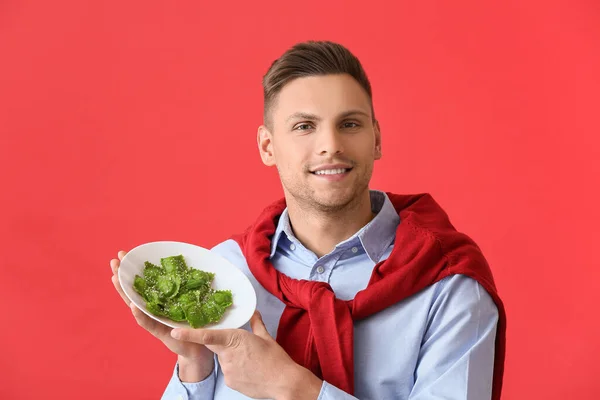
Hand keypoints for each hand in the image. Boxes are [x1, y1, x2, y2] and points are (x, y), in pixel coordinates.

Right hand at [110, 250, 213, 380]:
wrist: (197, 347)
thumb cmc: (191, 322)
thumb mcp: (187, 299)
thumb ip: (185, 286)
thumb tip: (186, 263)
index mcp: (156, 300)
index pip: (141, 282)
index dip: (131, 269)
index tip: (122, 254)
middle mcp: (151, 308)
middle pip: (133, 290)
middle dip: (122, 276)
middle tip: (114, 261)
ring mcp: (152, 320)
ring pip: (134, 304)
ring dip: (124, 292)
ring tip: (115, 278)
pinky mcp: (158, 331)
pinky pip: (147, 322)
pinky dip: (139, 314)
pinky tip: (133, 305)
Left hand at [171, 311, 322, 399]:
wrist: (283, 382)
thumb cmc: (276, 359)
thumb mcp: (266, 338)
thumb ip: (256, 324)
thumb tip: (254, 313)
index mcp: (235, 339)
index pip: (207, 336)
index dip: (189, 334)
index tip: (174, 332)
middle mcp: (227, 355)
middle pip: (216, 346)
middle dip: (225, 345)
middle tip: (245, 350)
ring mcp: (227, 370)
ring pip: (223, 360)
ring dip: (232, 358)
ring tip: (252, 361)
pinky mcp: (230, 382)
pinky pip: (228, 371)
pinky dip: (236, 369)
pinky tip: (250, 371)